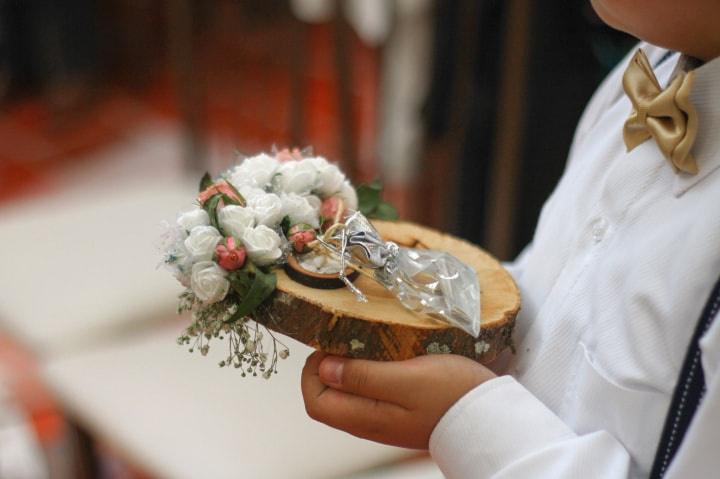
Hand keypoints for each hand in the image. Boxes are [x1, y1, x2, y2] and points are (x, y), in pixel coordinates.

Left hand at [301, 351, 495, 448]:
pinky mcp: (401, 410)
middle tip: (345, 338)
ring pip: (349, 393)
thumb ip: (363, 376)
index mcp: (366, 417)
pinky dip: (367, 370)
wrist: (492, 416)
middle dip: (327, 366)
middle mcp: (369, 423)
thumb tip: (324, 368)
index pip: (316, 401)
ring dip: (348, 366)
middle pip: (328, 398)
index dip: (313, 372)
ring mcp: (385, 418)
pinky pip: (370, 391)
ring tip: (364, 341)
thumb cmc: (452, 394)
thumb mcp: (406, 379)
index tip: (330, 344)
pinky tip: (384, 353)